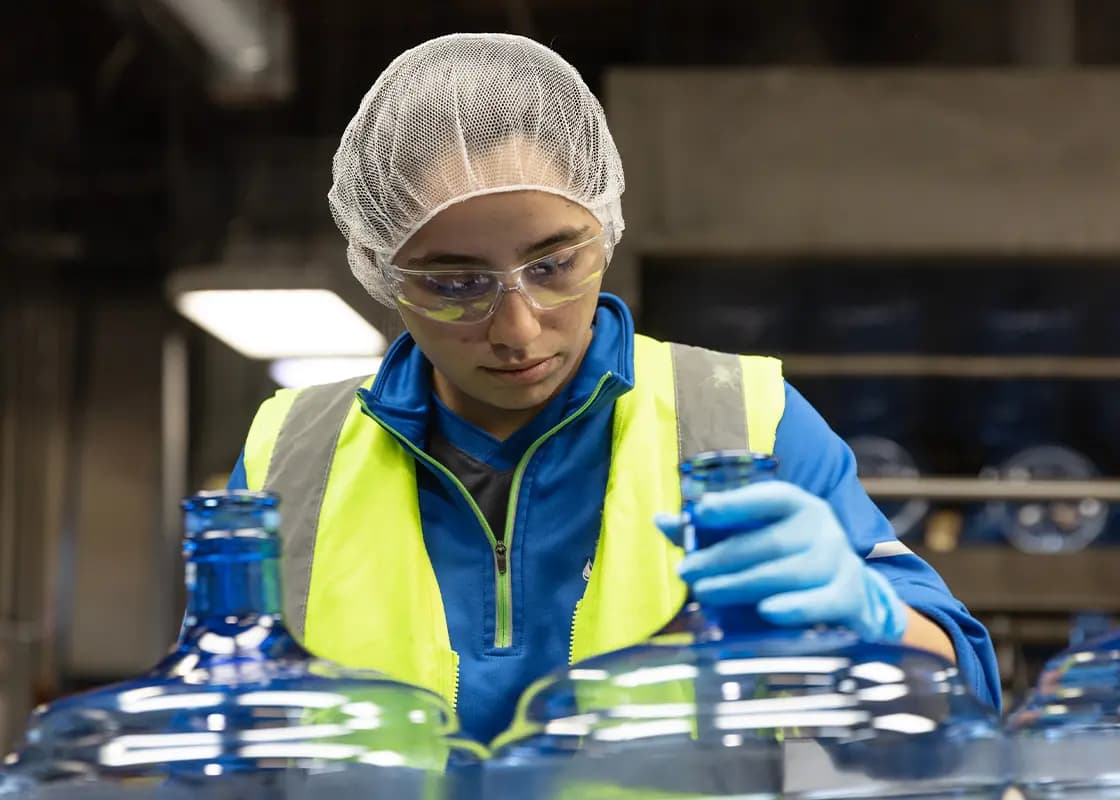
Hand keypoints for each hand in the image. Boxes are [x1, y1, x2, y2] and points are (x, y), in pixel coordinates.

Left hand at [654, 481, 907, 640]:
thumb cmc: (784, 561)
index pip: (768, 497)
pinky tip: (765, 611)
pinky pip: (821, 602)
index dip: (735, 502)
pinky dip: (793, 607)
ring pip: (789, 572)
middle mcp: (822, 527)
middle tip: (686, 571)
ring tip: (707, 592)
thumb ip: (708, 531)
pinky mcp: (849, 596)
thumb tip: (660, 520)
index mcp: (796, 505)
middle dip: (723, 557)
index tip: (700, 511)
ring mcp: (839, 561)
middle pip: (770, 541)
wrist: (846, 594)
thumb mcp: (750, 539)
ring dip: (743, 584)